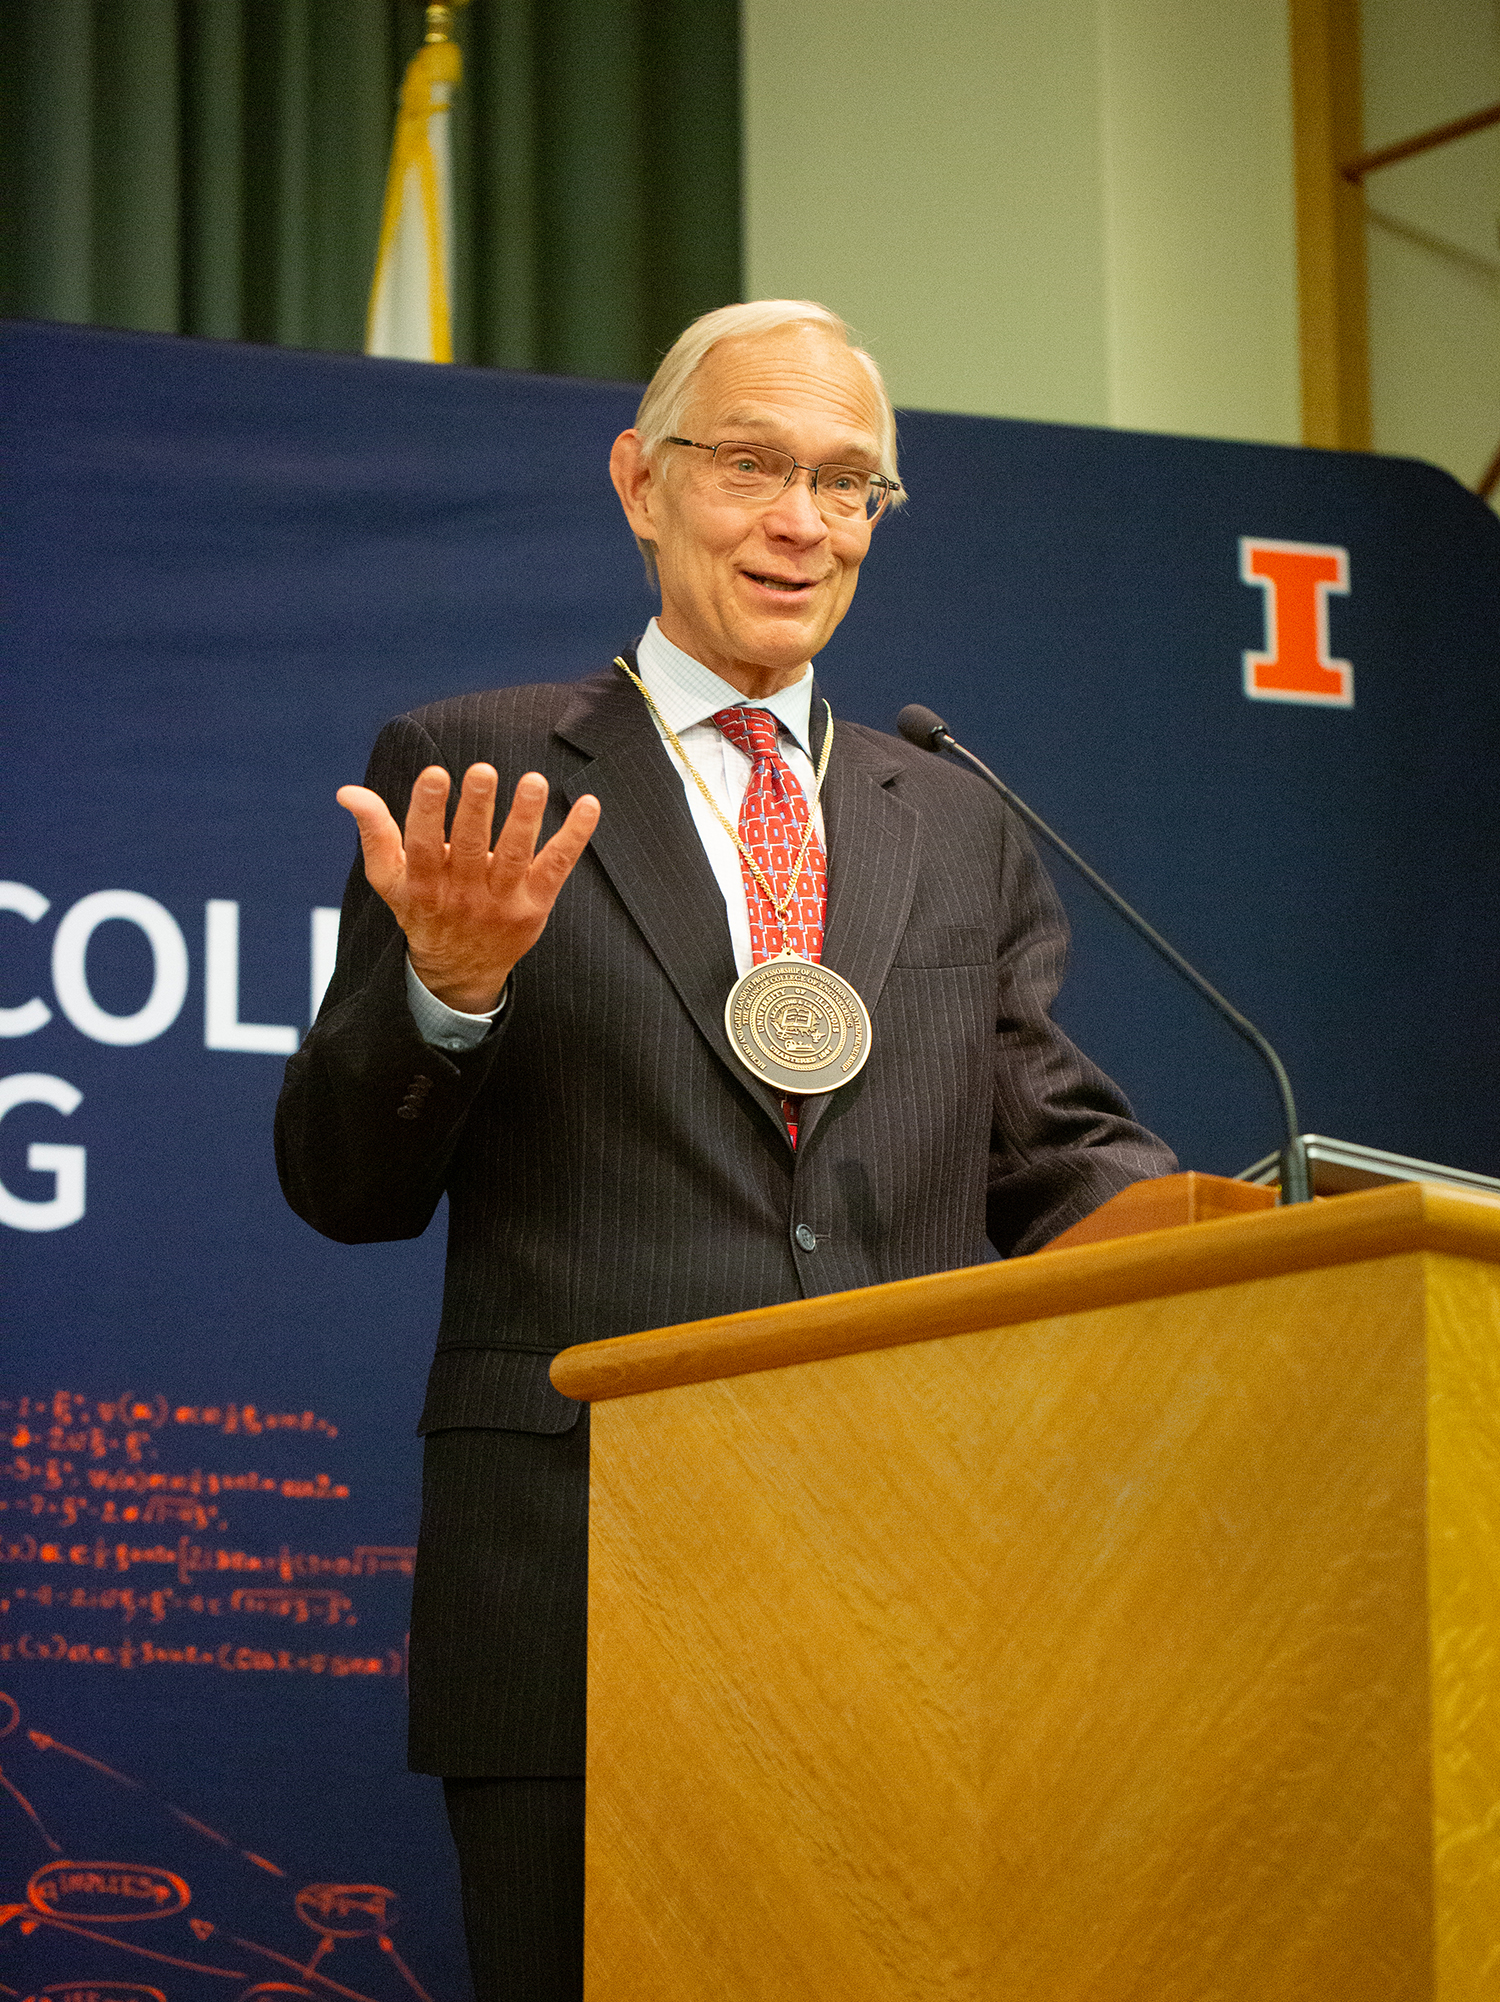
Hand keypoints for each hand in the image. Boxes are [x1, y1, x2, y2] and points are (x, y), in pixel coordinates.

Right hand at [337, 765, 600, 1012]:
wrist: (458, 970)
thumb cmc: (422, 909)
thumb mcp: (388, 878)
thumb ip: (374, 832)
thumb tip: (348, 791)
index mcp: (424, 882)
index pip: (424, 843)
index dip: (428, 809)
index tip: (435, 774)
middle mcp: (462, 892)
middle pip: (471, 846)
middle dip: (477, 808)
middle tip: (484, 771)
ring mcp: (500, 900)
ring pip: (515, 855)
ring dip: (526, 817)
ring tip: (534, 781)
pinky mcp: (534, 905)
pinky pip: (557, 867)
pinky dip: (574, 837)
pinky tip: (589, 805)